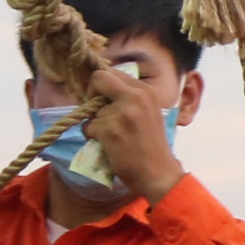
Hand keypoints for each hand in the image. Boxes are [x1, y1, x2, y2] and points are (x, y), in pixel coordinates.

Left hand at [83, 61, 183, 201]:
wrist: (158, 172)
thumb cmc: (149, 144)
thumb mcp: (147, 112)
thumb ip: (128, 98)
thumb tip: (99, 85)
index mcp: (147, 91)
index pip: (111, 73)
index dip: (101, 86)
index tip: (103, 100)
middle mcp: (136, 97)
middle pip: (98, 78)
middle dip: (90, 94)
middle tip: (98, 112)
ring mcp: (122, 113)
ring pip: (90, 109)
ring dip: (95, 123)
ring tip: (113, 137)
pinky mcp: (109, 129)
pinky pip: (86, 126)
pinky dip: (92, 136)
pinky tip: (109, 145)